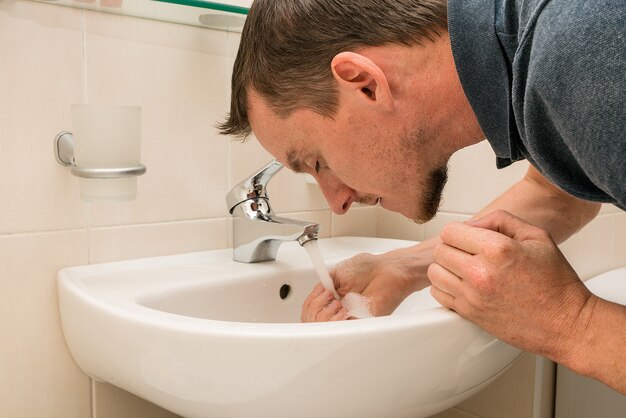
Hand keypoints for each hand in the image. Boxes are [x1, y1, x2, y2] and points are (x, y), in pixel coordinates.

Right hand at [301, 248, 428, 321]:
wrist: (388, 269)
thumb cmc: (368, 268)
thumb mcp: (337, 273)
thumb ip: (324, 285)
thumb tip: (314, 294)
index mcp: (335, 298)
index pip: (315, 310)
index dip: (311, 305)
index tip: (319, 293)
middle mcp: (341, 309)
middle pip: (317, 322)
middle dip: (316, 310)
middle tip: (328, 296)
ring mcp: (351, 316)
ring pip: (328, 329)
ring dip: (326, 317)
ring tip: (336, 303)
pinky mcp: (363, 322)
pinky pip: (346, 330)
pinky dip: (339, 323)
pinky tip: (343, 311)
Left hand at [428, 210, 595, 359]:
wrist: (566, 323)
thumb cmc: (555, 282)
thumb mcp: (536, 236)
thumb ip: (501, 220)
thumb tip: (472, 224)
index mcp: (497, 249)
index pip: (450, 232)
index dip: (459, 231)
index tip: (470, 237)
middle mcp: (480, 272)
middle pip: (439, 250)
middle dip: (452, 247)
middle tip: (469, 253)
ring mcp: (472, 295)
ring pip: (435, 272)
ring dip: (446, 267)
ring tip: (465, 268)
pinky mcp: (469, 313)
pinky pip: (438, 294)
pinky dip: (446, 287)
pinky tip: (463, 285)